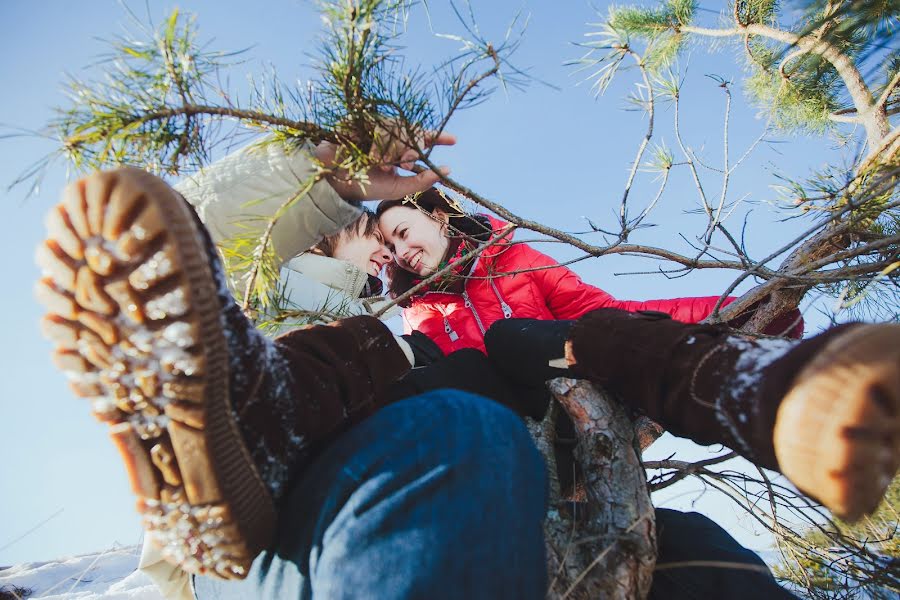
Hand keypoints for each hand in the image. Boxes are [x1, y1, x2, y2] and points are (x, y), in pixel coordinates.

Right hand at [315, 128, 455, 201]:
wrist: (335, 183)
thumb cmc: (367, 187)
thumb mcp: (398, 188)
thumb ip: (421, 181)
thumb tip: (447, 170)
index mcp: (398, 152)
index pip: (421, 139)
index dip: (437, 137)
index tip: (453, 140)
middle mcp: (388, 138)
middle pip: (410, 132)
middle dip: (411, 147)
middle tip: (405, 162)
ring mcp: (373, 129)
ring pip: (395, 128)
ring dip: (393, 148)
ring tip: (383, 165)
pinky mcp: (359, 123)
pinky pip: (376, 125)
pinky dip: (378, 143)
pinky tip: (371, 157)